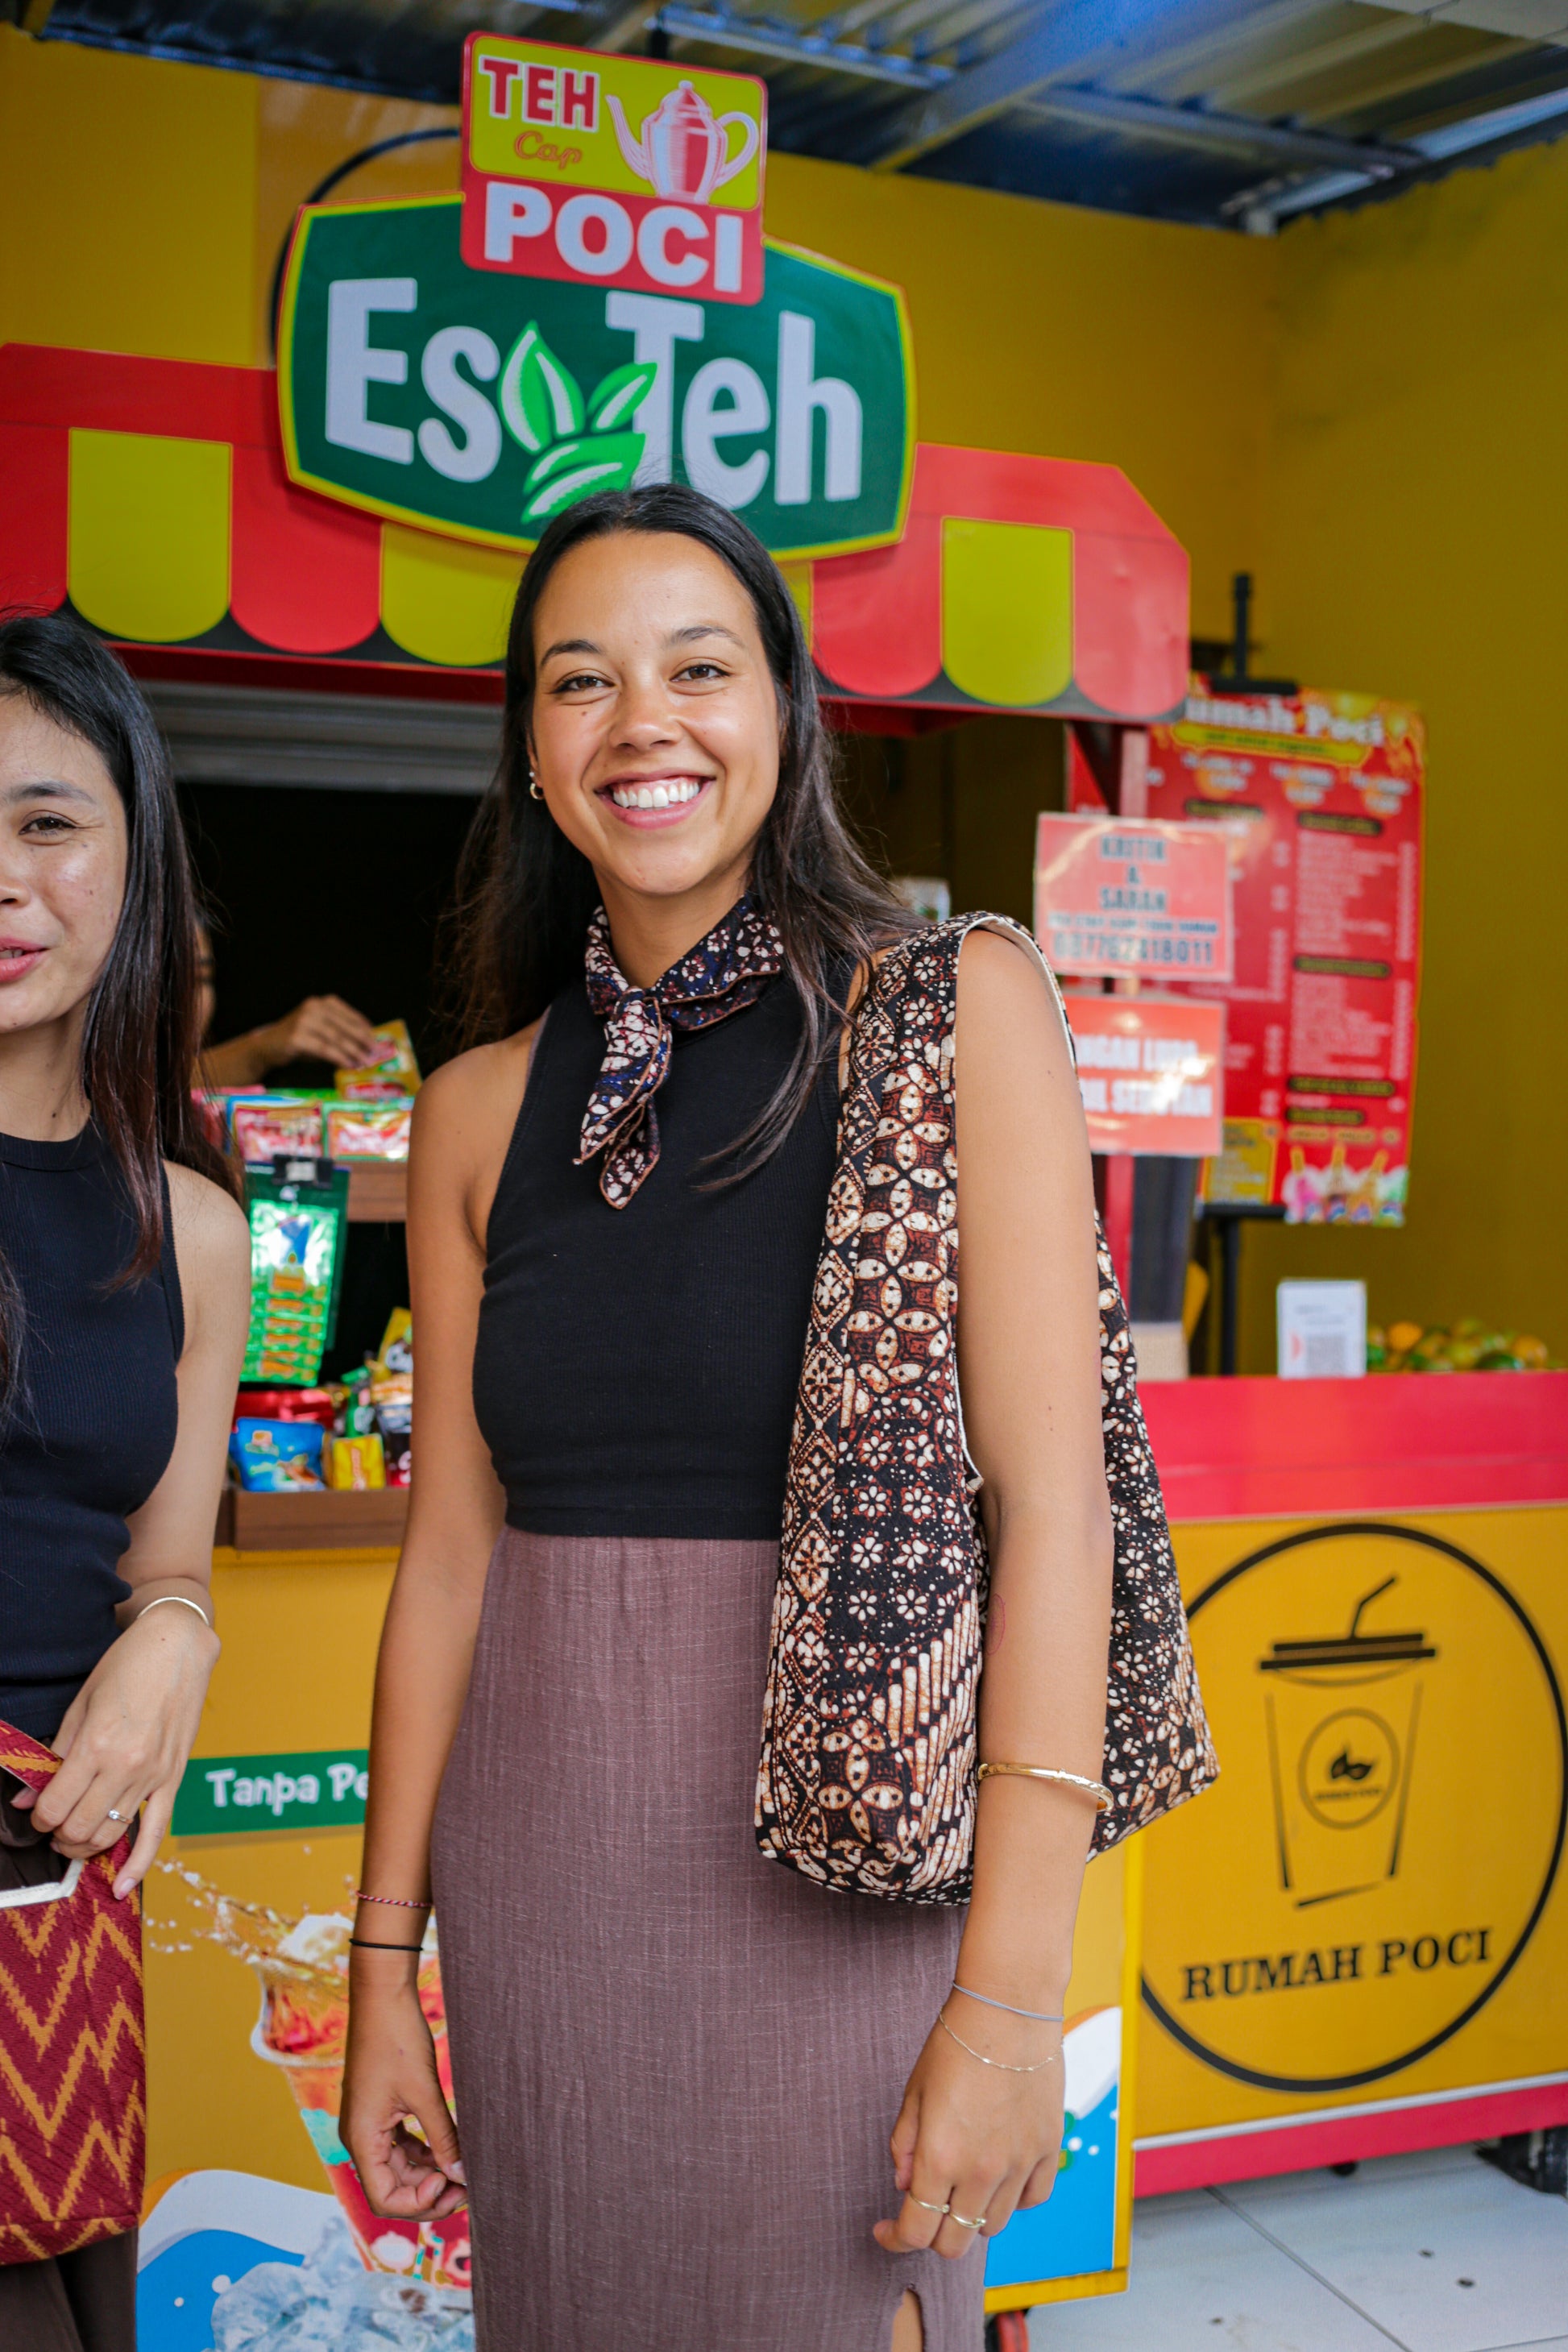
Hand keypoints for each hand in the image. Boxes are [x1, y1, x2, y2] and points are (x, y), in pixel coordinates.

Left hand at [21, 1602, 219, 1898]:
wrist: (178, 1646)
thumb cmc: (126, 1666)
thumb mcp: (80, 1705)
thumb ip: (55, 1755)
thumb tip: (27, 1800)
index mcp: (96, 1746)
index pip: (54, 1807)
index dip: (38, 1818)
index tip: (36, 1813)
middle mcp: (126, 1767)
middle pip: (79, 1828)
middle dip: (57, 1837)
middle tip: (51, 1827)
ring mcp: (154, 1775)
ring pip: (111, 1834)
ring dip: (85, 1847)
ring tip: (73, 1842)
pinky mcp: (174, 1777)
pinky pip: (157, 1831)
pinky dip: (139, 1864)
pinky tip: (123, 1887)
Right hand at [257, 996, 379, 1072]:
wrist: (267, 1046)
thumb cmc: (299, 1040)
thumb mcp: (320, 1030)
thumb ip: (339, 1032)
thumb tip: (366, 1044)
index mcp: (322, 1002)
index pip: (349, 1014)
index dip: (364, 1027)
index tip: (376, 1039)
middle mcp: (313, 1007)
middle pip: (345, 1026)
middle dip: (362, 1040)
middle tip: (375, 1052)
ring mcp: (304, 1021)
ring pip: (336, 1038)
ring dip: (354, 1051)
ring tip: (365, 1062)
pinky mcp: (297, 1037)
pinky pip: (324, 1049)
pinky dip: (339, 1058)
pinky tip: (348, 1065)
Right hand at [342, 1967, 466, 2219]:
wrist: (382, 1997)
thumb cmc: (397, 2038)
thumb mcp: (424, 2092)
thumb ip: (443, 2138)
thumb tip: (463, 2175)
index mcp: (362, 2139)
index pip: (384, 2199)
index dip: (417, 2203)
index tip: (450, 2184)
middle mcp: (361, 2139)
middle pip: (392, 2189)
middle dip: (428, 2193)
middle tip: (466, 2186)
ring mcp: (370, 2126)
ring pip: (398, 2170)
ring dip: (428, 2175)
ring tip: (463, 2171)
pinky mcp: (382, 2112)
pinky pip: (401, 2147)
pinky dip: (424, 2154)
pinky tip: (449, 2150)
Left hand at [874, 2000, 1063, 2260]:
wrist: (1008, 2009)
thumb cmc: (956, 2041)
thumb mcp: (914, 2091)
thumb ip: (905, 2145)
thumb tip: (906, 2185)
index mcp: (940, 2158)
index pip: (916, 2231)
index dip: (894, 2238)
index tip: (885, 2229)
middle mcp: (981, 2172)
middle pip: (955, 2243)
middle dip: (931, 2236)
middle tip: (923, 2209)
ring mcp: (1019, 2164)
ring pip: (993, 2227)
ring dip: (971, 2216)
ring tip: (961, 2183)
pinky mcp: (1048, 2150)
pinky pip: (1031, 2200)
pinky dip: (1013, 2199)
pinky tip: (998, 2175)